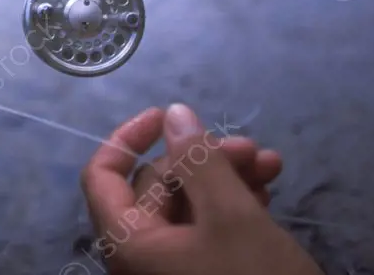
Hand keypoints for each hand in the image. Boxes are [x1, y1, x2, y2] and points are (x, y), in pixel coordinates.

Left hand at [79, 104, 323, 274]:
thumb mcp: (232, 216)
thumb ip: (200, 161)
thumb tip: (174, 115)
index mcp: (128, 244)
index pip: (102, 177)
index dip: (128, 138)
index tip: (168, 115)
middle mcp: (142, 259)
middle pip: (155, 187)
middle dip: (201, 157)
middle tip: (251, 147)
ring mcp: (174, 271)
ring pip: (189, 207)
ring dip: (225, 177)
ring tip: (270, 163)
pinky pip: (208, 231)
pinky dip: (233, 204)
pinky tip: (267, 189)